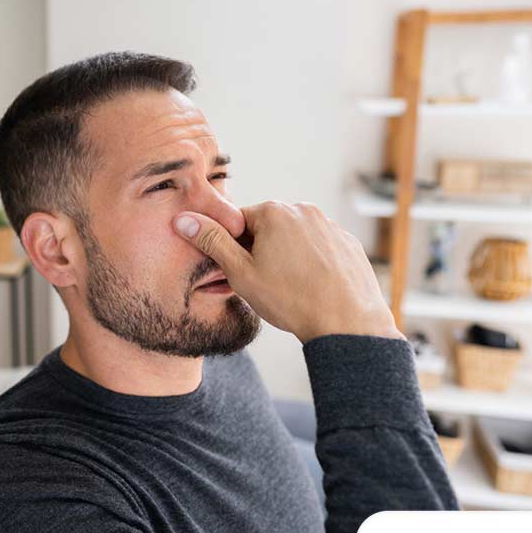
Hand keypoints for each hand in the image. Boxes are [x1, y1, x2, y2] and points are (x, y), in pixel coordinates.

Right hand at [173, 201, 405, 344]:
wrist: (347, 322)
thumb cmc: (291, 300)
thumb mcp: (241, 273)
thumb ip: (212, 242)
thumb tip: (184, 220)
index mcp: (274, 211)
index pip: (237, 222)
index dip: (232, 249)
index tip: (239, 272)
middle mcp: (303, 210)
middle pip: (267, 229)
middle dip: (259, 253)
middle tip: (262, 285)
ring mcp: (329, 225)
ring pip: (294, 239)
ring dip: (285, 258)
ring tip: (288, 290)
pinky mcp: (347, 243)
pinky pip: (318, 249)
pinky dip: (311, 265)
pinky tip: (310, 289)